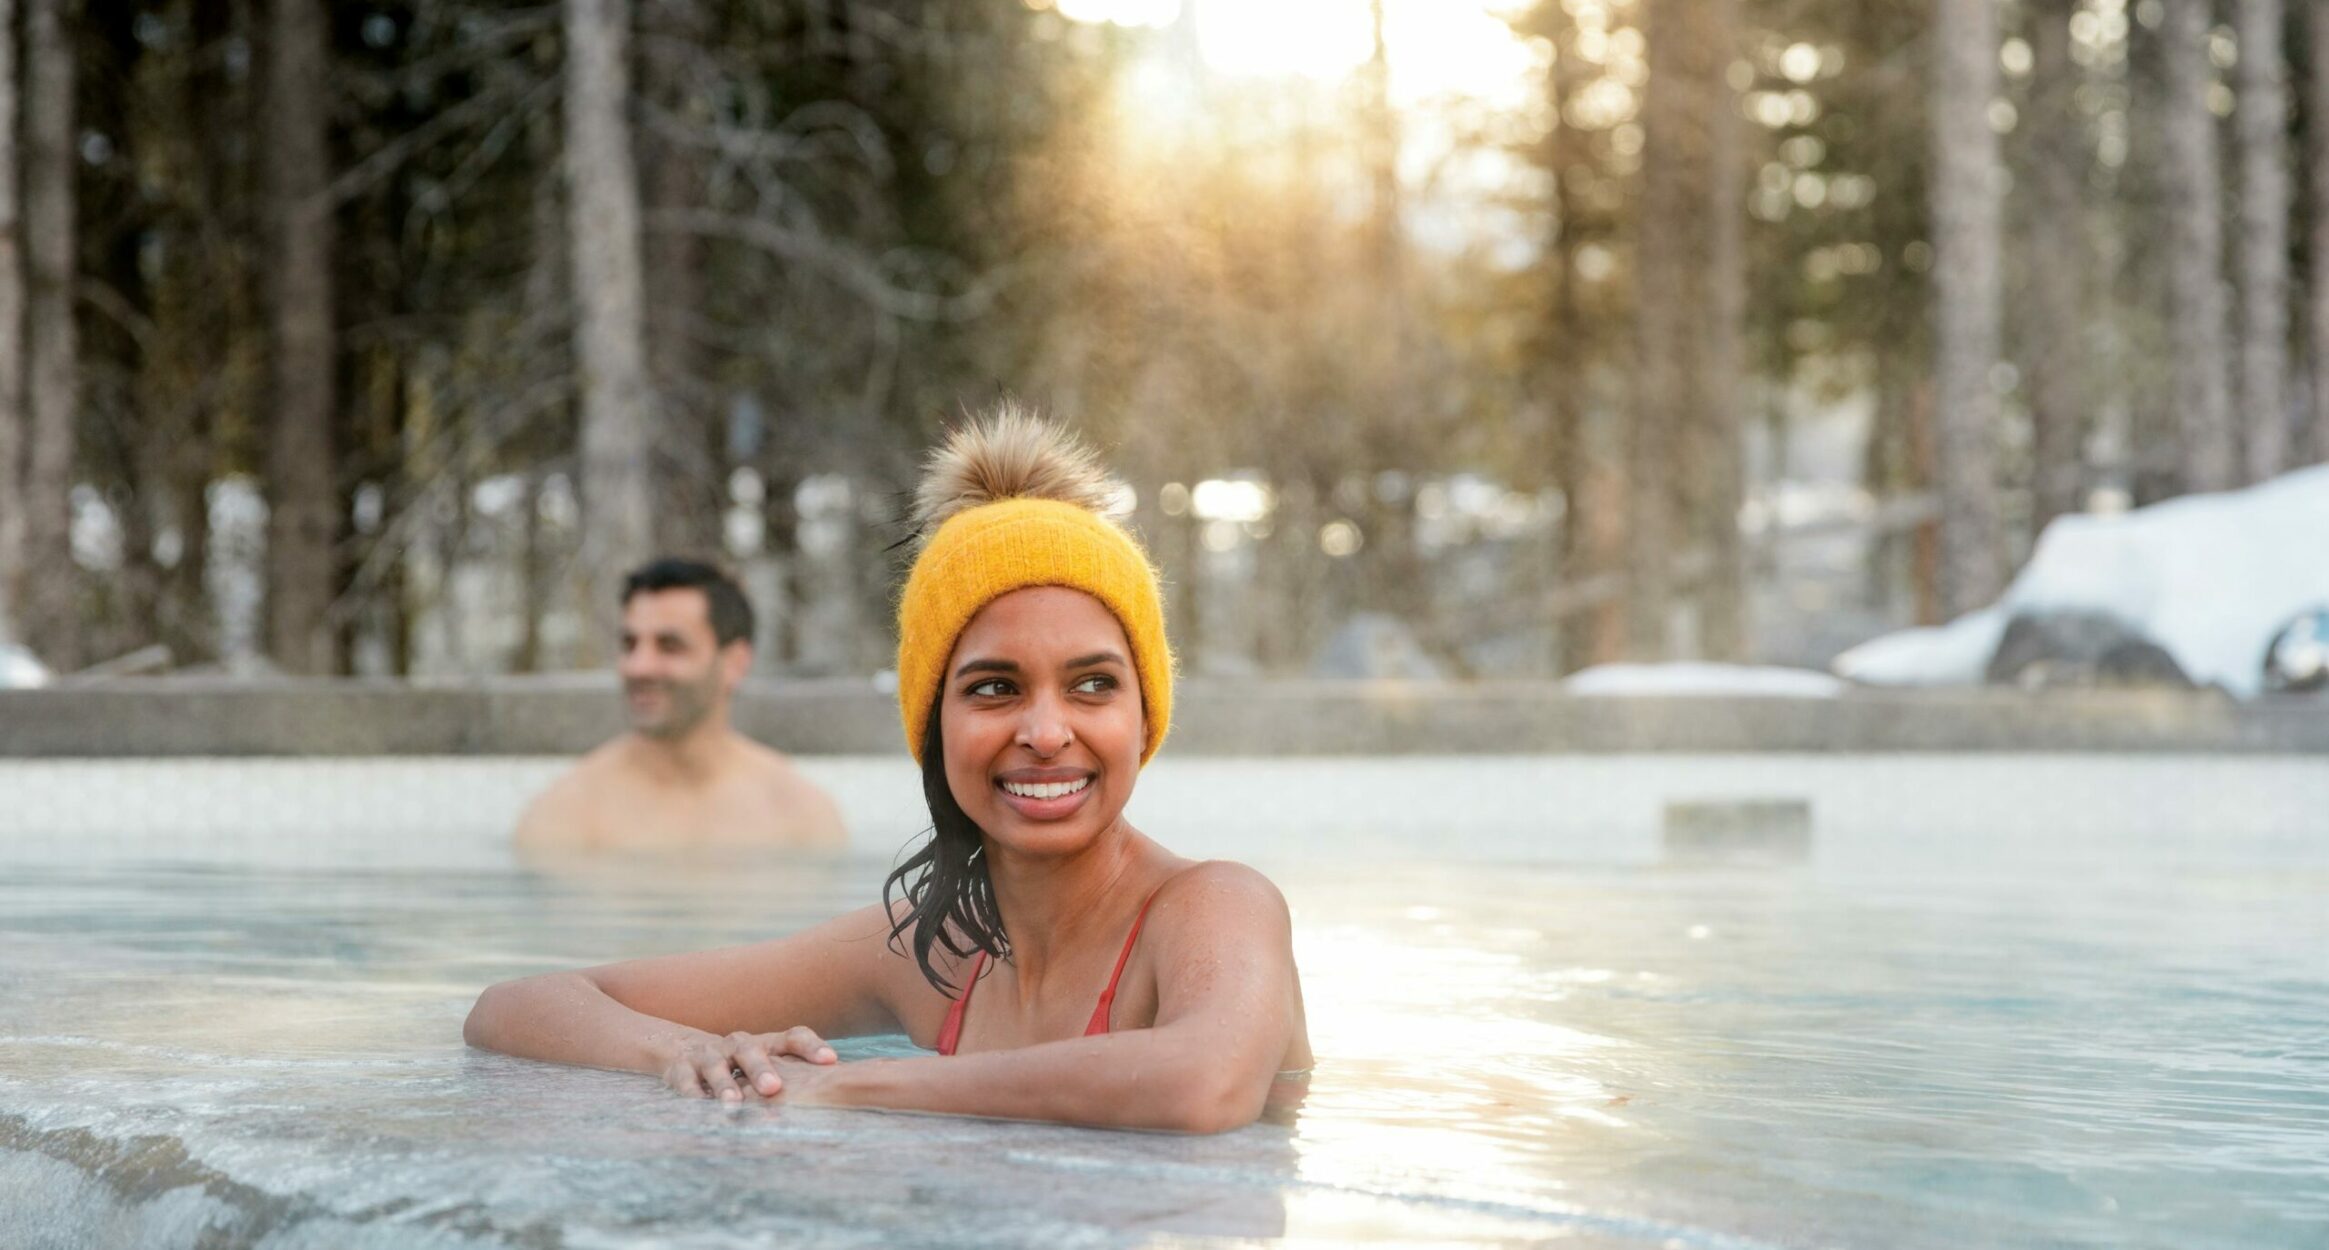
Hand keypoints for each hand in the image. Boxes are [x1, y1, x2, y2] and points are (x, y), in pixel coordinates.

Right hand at [661, 1027, 836, 1101]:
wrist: (684, 1052)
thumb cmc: (741, 1066)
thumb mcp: (768, 1065)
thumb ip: (798, 1076)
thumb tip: (843, 1090)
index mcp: (765, 1043)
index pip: (792, 1037)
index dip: (811, 1047)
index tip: (831, 1061)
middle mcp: (738, 1045)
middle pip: (751, 1051)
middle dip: (762, 1070)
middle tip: (773, 1089)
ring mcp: (708, 1056)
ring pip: (716, 1068)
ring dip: (725, 1086)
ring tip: (733, 1106)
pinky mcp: (681, 1070)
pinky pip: (685, 1082)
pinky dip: (692, 1095)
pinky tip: (698, 1108)